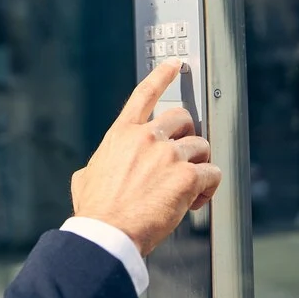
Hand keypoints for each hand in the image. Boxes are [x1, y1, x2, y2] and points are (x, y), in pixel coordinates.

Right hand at [70, 57, 221, 255]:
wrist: (107, 232)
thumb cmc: (96, 210)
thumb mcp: (86, 177)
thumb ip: (98, 164)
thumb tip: (94, 170)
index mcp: (121, 134)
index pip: (144, 94)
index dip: (162, 75)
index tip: (174, 65)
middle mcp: (146, 137)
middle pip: (183, 118)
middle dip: (188, 135)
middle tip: (185, 155)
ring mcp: (168, 155)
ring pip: (202, 146)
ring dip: (199, 166)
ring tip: (188, 188)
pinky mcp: (187, 176)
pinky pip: (213, 174)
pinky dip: (208, 188)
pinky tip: (194, 201)